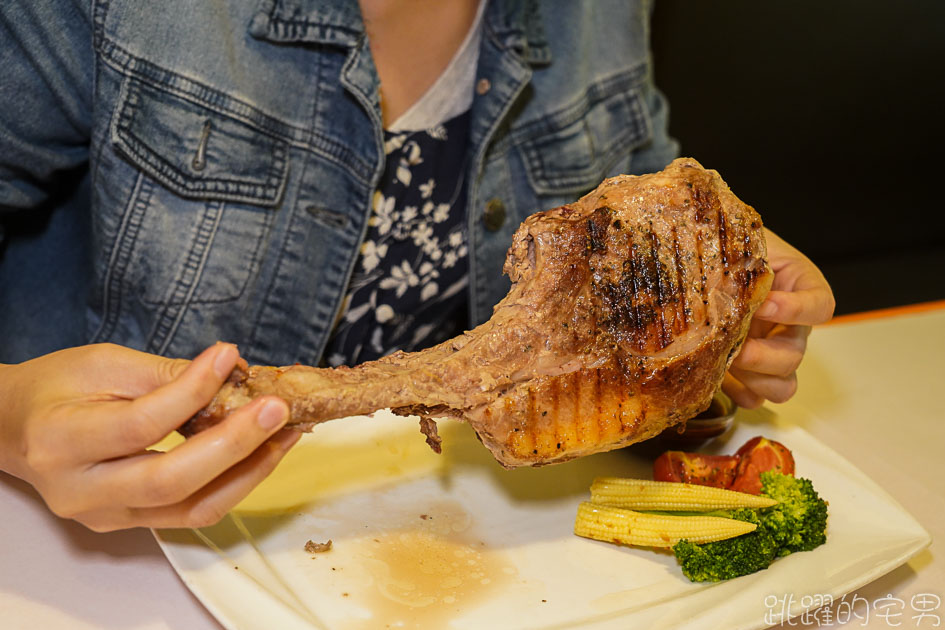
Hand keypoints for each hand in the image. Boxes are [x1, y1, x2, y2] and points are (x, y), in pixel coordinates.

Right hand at [0, 343, 298, 531]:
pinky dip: (235, 482)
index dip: (191, 392)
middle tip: (277, 409)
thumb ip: (164, 374)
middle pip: (170, 481)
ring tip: (286, 432)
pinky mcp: (131, 524)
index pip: (140, 424)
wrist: (16, 429)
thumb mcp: (102, 364)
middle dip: (234, 445)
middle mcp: (81, 490)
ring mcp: (107, 516)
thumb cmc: (57, 389)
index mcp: (61, 440)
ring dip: (249, 470)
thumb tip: (230, 368)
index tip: (230, 358)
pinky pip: (194, 511)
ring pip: (192, 507)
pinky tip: (264, 450)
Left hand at [723, 229, 835, 408]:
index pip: (820, 306)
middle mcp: (789, 324)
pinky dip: (739, 392)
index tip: (765, 303)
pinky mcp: (747, 371)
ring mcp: (770, 350)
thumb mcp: (741, 243)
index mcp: (799, 287)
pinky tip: (719, 378)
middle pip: (795, 354)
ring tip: (728, 363)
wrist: (702, 259)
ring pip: (783, 384)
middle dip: (765, 356)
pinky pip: (755, 396)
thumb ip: (746, 258)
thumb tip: (729, 279)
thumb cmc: (728, 245)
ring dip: (756, 380)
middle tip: (737, 347)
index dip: (797, 310)